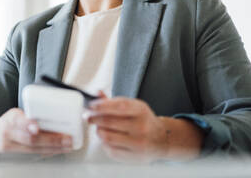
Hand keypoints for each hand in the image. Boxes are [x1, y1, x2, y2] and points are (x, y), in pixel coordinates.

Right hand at [0, 108, 73, 154]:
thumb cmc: (7, 123)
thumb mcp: (15, 114)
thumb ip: (29, 116)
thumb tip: (52, 115)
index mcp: (10, 119)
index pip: (18, 120)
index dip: (27, 123)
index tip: (36, 127)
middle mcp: (8, 134)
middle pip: (30, 139)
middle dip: (51, 139)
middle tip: (67, 138)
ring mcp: (10, 148)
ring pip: (33, 150)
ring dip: (53, 148)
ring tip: (67, 146)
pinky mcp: (13, 158)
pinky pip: (33, 156)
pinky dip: (48, 153)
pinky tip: (59, 150)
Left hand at [86, 94, 202, 161]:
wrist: (162, 139)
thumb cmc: (143, 121)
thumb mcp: (133, 106)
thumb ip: (114, 101)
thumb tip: (96, 93)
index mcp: (141, 110)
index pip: (118, 106)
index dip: (101, 105)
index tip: (91, 105)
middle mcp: (141, 126)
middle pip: (108, 122)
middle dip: (94, 118)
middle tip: (89, 116)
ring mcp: (138, 143)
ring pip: (106, 136)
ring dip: (98, 130)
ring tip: (100, 127)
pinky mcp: (133, 156)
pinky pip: (109, 149)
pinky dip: (104, 143)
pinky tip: (107, 138)